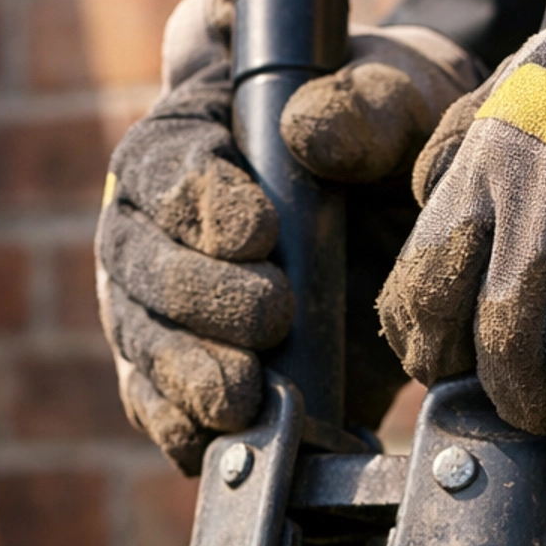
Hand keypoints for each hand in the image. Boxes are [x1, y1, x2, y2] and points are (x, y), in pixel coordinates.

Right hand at [97, 0, 480, 470]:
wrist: (405, 228)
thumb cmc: (390, 146)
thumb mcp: (401, 104)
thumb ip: (367, 106)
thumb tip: (308, 132)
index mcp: (185, 138)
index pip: (167, 167)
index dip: (201, 202)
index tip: (258, 232)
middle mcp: (148, 225)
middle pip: (140, 263)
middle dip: (199, 295)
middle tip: (270, 315)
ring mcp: (152, 306)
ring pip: (141, 341)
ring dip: (187, 372)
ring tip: (241, 394)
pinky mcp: (174, 376)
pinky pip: (154, 406)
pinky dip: (179, 427)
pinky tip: (213, 441)